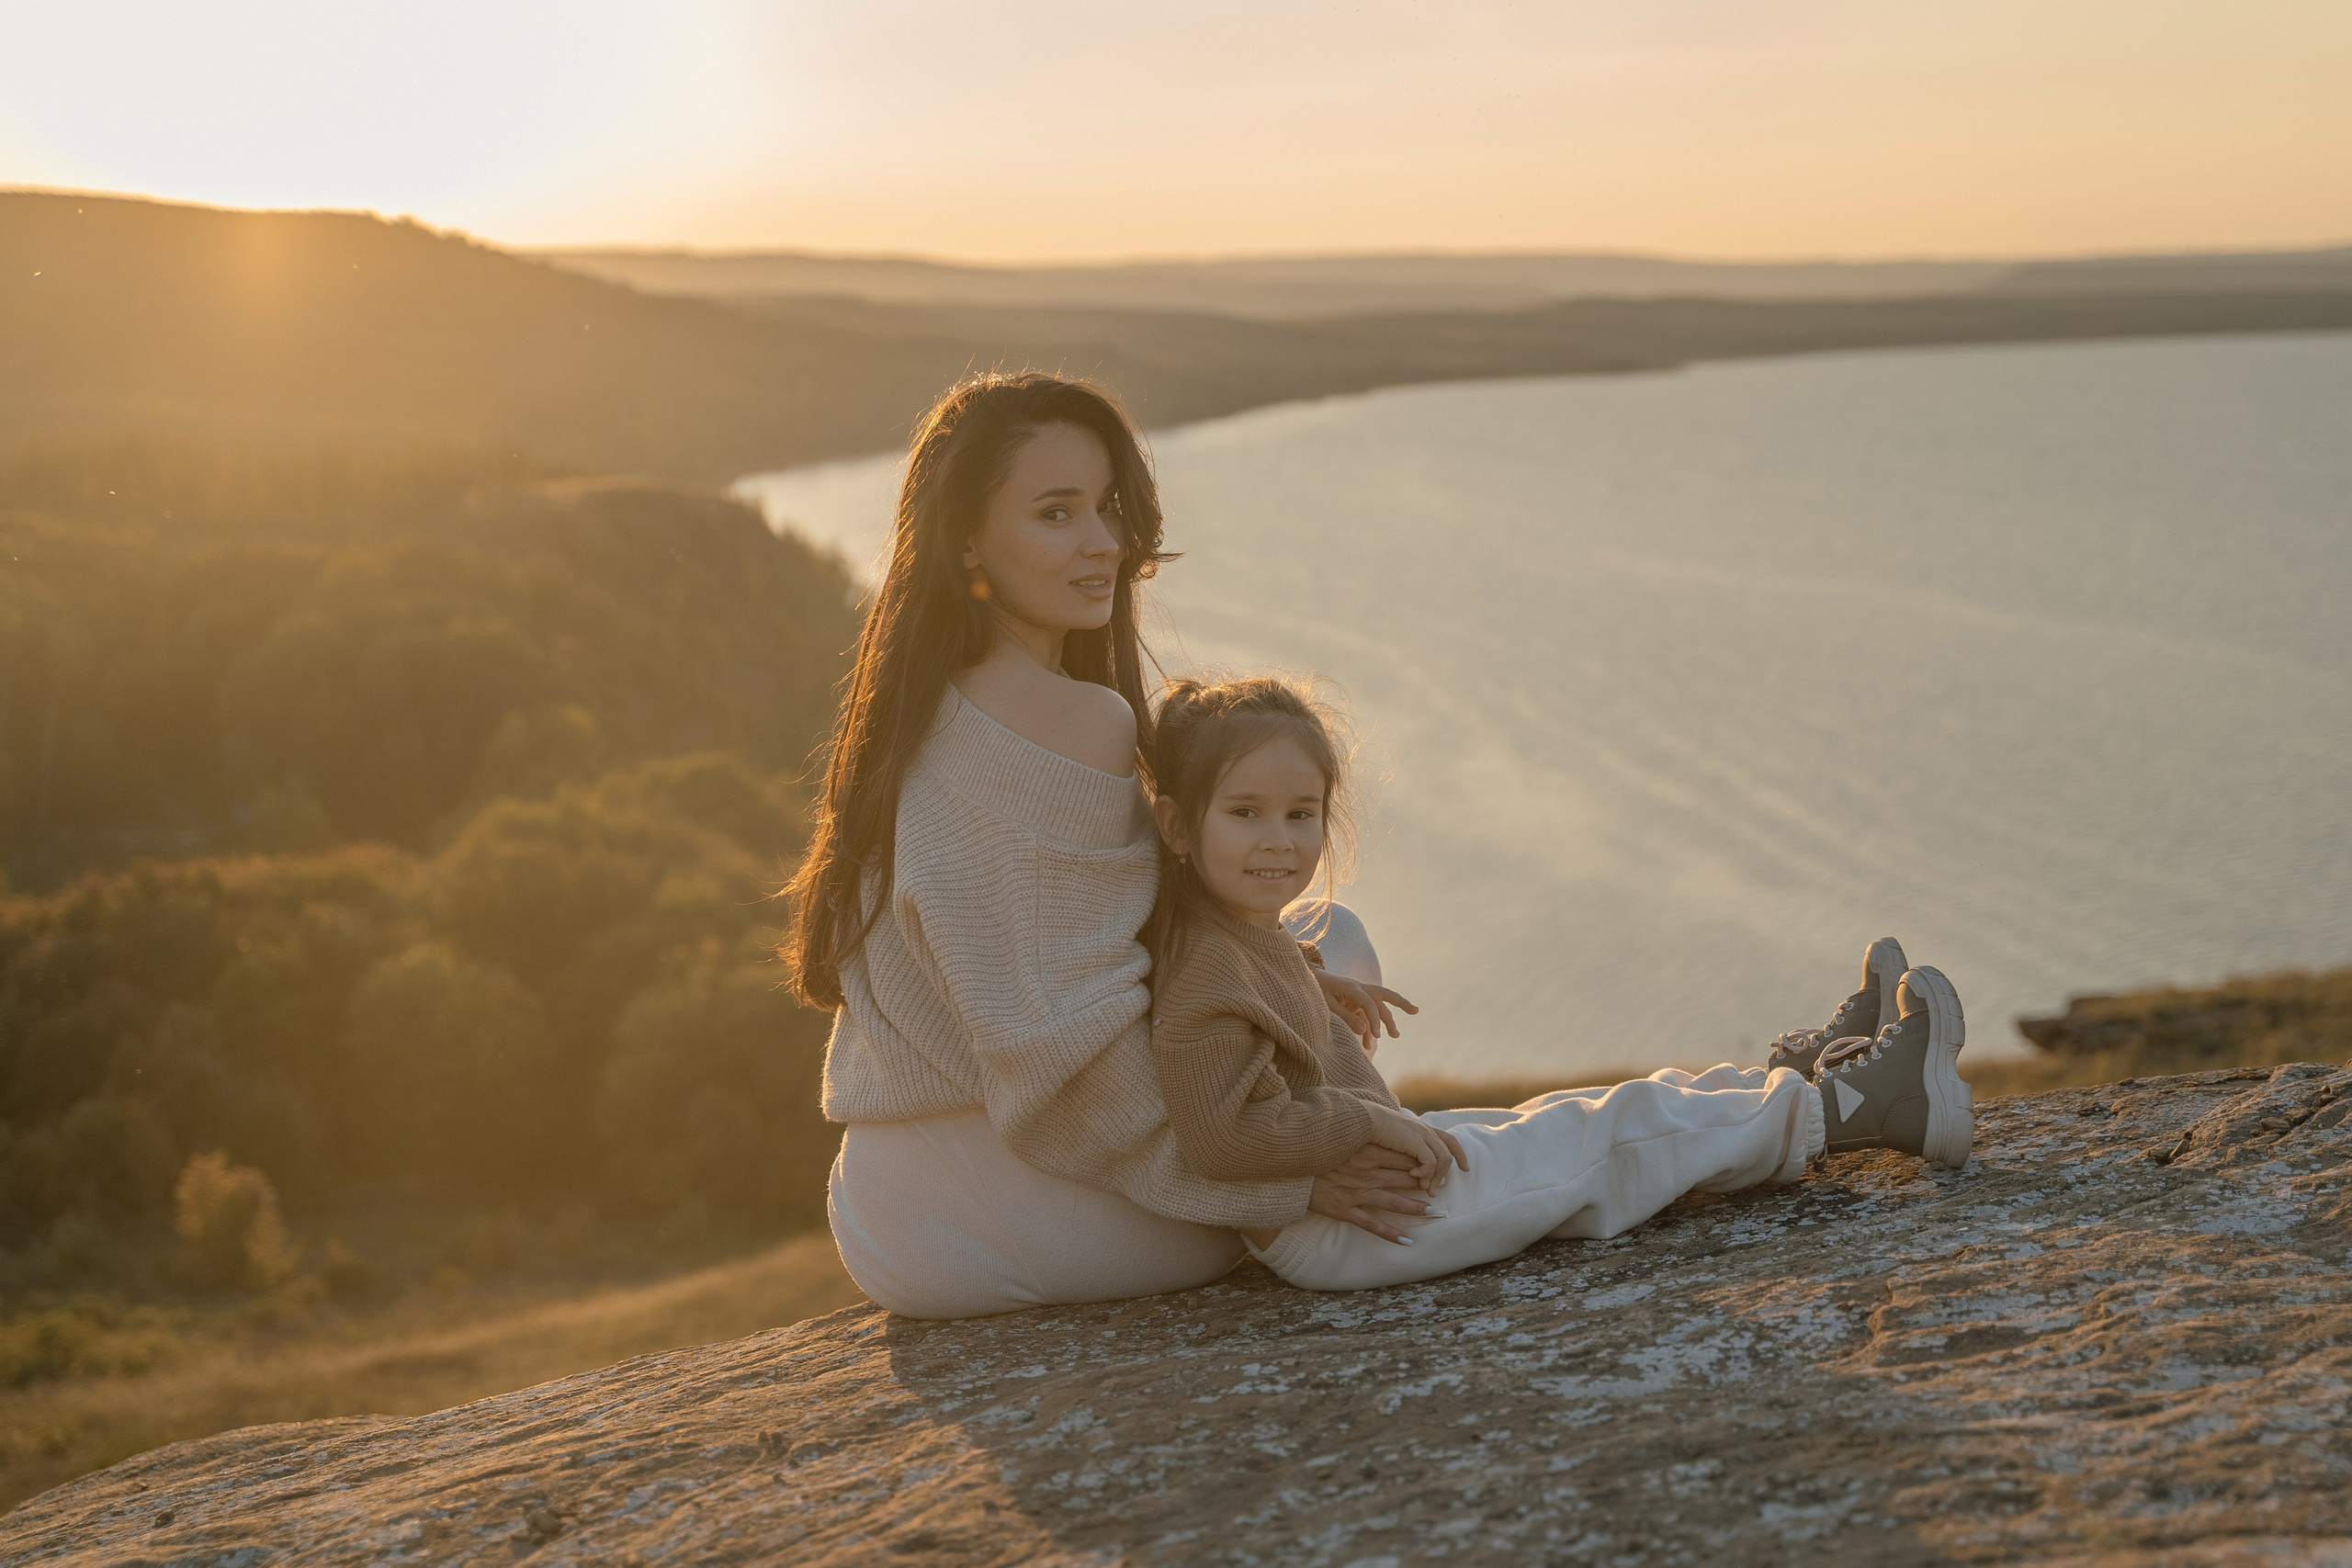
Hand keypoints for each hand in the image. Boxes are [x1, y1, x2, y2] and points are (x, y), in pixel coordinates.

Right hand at [1308, 1142, 1438, 1244]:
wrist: (1288, 1167)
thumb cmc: (1317, 1151)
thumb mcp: (1342, 1137)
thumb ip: (1363, 1135)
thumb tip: (1383, 1131)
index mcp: (1366, 1152)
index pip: (1403, 1157)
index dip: (1424, 1162)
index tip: (1438, 1165)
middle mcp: (1365, 1173)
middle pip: (1403, 1179)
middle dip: (1427, 1183)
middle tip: (1445, 1187)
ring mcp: (1355, 1192)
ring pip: (1393, 1202)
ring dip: (1416, 1208)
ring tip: (1434, 1212)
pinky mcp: (1345, 1210)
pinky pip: (1372, 1225)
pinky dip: (1390, 1234)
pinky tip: (1407, 1241)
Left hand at [1311, 969, 1418, 1054]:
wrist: (1310, 979)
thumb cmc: (1317, 990)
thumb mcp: (1327, 1005)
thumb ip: (1345, 1017)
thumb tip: (1364, 1030)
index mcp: (1352, 988)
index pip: (1370, 1004)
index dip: (1376, 1021)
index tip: (1378, 1037)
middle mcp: (1360, 989)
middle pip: (1385, 996)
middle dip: (1401, 1003)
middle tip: (1415, 1011)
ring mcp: (1359, 995)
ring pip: (1378, 1007)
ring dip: (1386, 1021)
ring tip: (1395, 1036)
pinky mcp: (1356, 1002)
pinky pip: (1367, 1015)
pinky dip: (1369, 1028)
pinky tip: (1369, 1043)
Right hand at [1368, 1103, 1468, 1188]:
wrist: (1359, 1120)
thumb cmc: (1368, 1131)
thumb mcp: (1389, 1138)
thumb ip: (1402, 1147)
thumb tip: (1411, 1164)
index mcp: (1419, 1128)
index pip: (1449, 1139)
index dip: (1460, 1154)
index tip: (1465, 1168)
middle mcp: (1423, 1130)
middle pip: (1447, 1153)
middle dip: (1443, 1175)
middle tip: (1434, 1191)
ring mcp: (1420, 1134)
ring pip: (1442, 1160)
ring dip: (1435, 1178)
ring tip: (1425, 1190)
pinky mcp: (1414, 1142)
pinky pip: (1429, 1163)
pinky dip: (1426, 1173)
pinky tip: (1414, 1177)